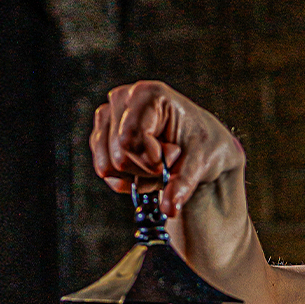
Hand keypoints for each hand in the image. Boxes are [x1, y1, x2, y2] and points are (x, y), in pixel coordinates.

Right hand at [89, 80, 243, 216]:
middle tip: (169, 162)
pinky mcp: (102, 136)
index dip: (149, 161)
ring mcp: (108, 116)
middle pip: (118, 156)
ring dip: (136, 176)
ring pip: (108, 165)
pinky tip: (145, 170)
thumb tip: (170, 209)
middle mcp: (123, 99)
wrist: (201, 146)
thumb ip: (183, 184)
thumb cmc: (203, 145)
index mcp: (149, 94)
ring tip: (159, 164)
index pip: (129, 139)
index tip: (170, 162)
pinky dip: (126, 178)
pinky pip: (104, 169)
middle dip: (146, 169)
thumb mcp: (200, 162)